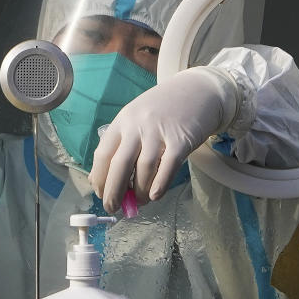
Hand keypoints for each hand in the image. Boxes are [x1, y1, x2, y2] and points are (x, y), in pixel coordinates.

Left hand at [89, 67, 237, 212]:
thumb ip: (123, 145)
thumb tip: (107, 180)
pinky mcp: (181, 140)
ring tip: (140, 201)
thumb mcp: (137, 120)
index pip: (103, 154)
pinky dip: (159, 185)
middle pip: (119, 165)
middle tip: (113, 207)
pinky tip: (155, 195)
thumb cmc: (164, 110)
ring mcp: (160, 132)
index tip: (101, 194)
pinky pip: (168, 168)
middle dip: (113, 192)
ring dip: (139, 192)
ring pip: (144, 170)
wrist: (199, 90)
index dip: (99, 179)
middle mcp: (138, 125)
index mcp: (123, 121)